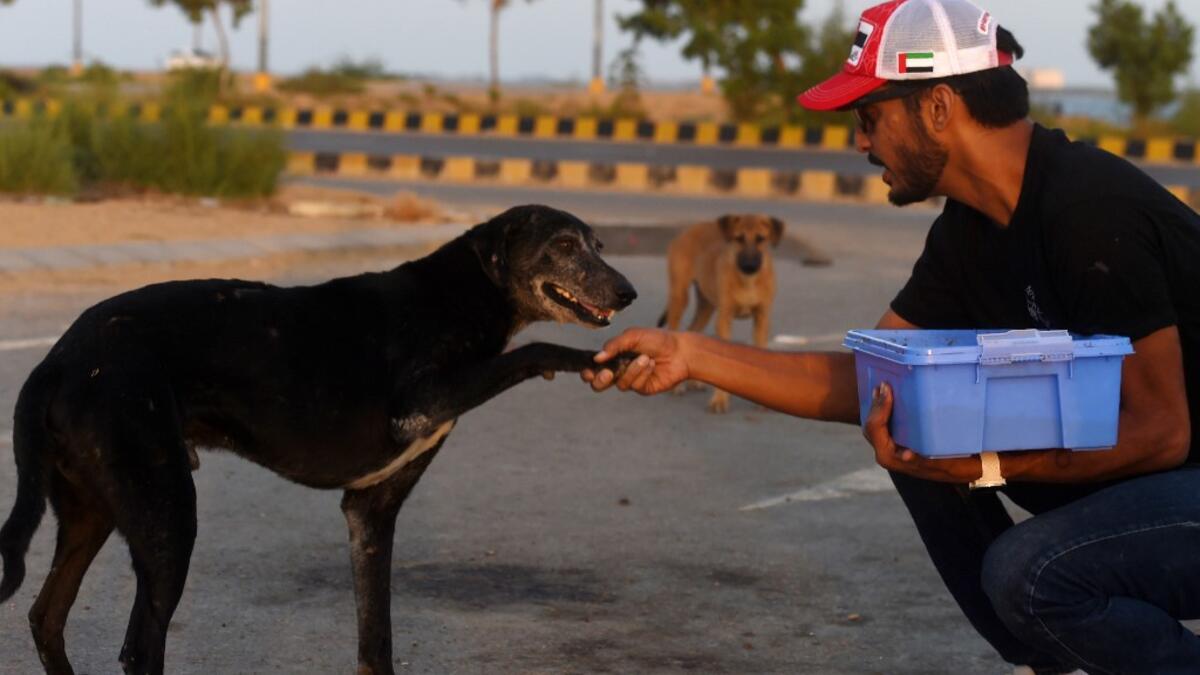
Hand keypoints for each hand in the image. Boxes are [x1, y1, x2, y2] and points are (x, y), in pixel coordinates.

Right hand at [581, 328, 690, 394]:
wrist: (680, 350)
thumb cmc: (656, 340)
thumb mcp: (633, 336)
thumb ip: (613, 345)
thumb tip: (597, 357)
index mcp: (613, 356)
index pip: (594, 368)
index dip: (587, 372)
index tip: (588, 371)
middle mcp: (619, 370)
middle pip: (599, 385)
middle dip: (600, 380)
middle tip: (608, 374)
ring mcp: (631, 381)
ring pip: (620, 384)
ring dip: (632, 370)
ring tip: (646, 358)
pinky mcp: (643, 388)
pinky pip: (635, 385)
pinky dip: (643, 373)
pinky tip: (652, 364)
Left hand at [864, 382, 982, 482]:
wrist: (959, 471)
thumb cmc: (950, 464)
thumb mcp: (941, 462)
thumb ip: (924, 458)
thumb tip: (907, 455)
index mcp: (890, 457)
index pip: (874, 429)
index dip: (879, 408)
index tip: (888, 390)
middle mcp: (885, 452)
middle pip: (871, 424)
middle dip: (876, 403)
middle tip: (884, 385)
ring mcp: (888, 447)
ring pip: (875, 423)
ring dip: (878, 405)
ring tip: (883, 388)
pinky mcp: (895, 441)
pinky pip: (883, 424)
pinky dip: (885, 410)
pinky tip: (889, 398)